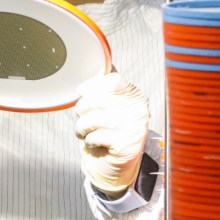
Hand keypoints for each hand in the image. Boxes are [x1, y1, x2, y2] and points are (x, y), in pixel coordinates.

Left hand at [75, 72, 149, 196]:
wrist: (118, 161)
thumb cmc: (111, 127)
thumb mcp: (112, 103)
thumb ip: (106, 85)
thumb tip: (98, 59)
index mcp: (135, 94)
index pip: (112, 80)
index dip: (91, 85)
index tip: (81, 93)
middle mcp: (138, 109)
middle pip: (97, 99)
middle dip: (81, 108)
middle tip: (81, 116)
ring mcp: (133, 128)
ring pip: (92, 120)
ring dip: (81, 127)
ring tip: (83, 130)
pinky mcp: (125, 146)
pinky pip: (95, 137)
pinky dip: (88, 140)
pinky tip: (93, 141)